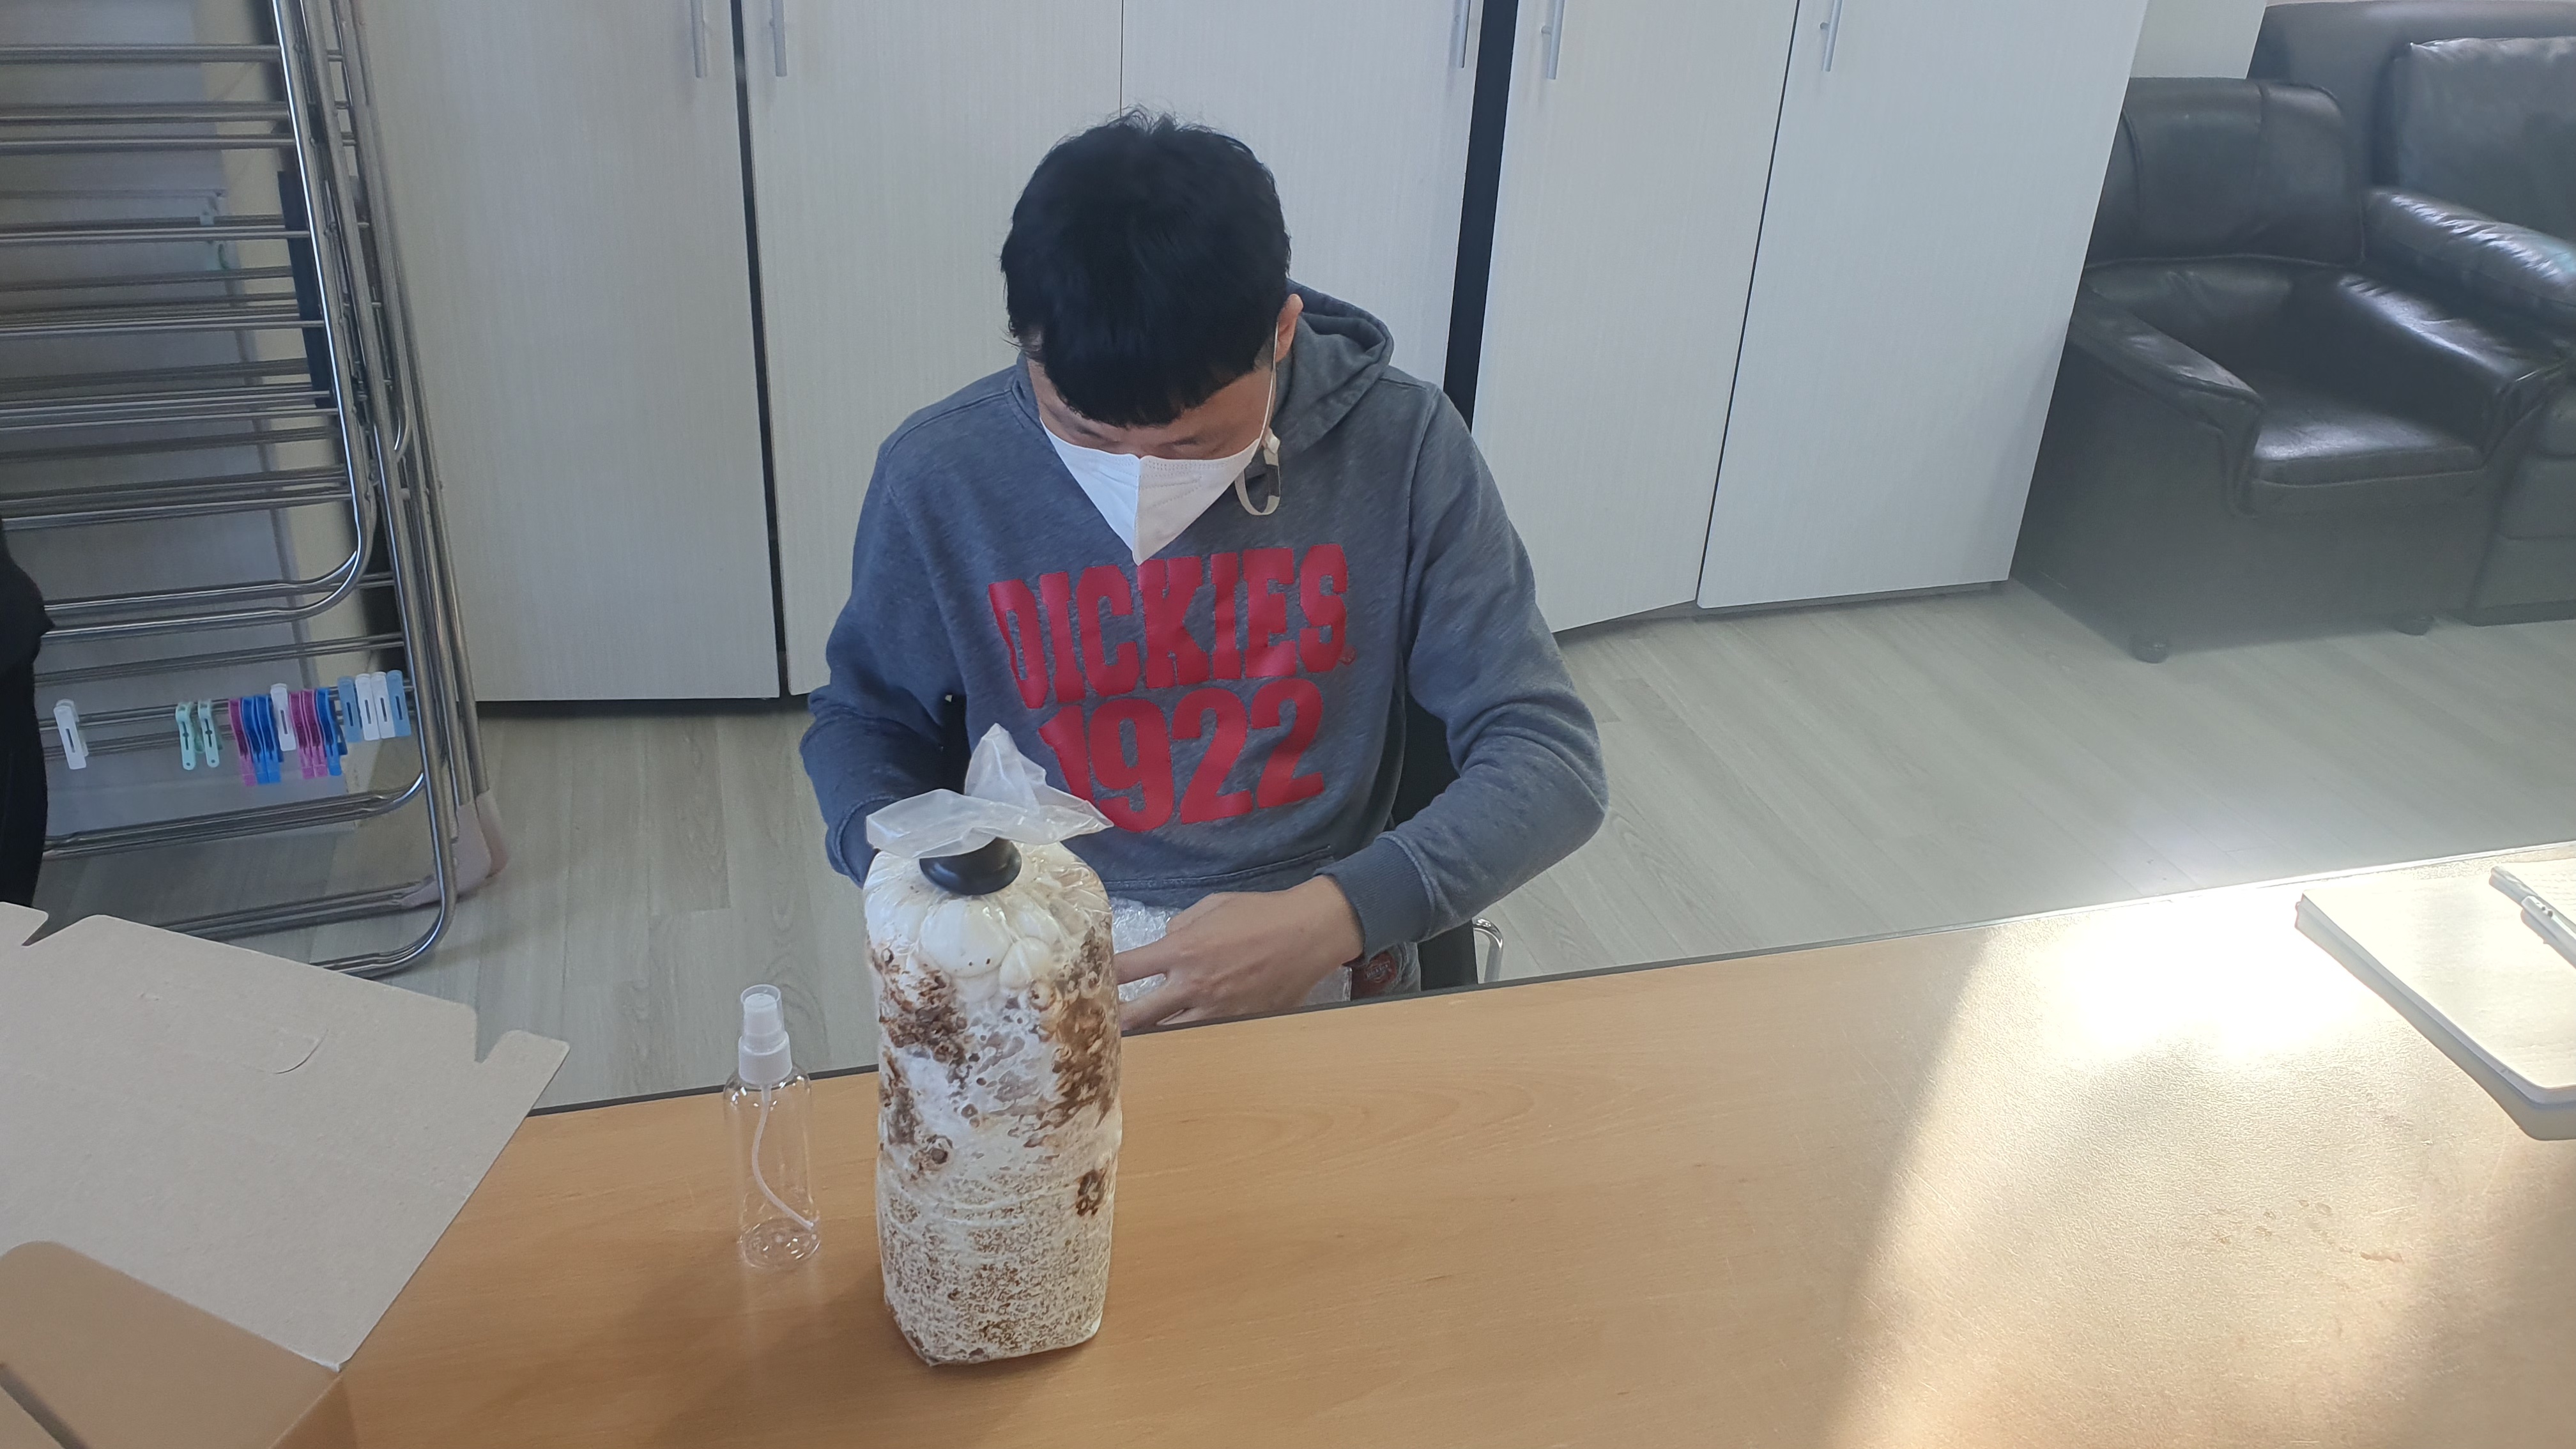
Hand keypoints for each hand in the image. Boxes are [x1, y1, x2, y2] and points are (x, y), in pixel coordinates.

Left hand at [1115, 878, 1363, 1030]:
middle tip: (1100, 1024)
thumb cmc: (1260, 913)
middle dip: (1115, 1021)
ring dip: (1149, 1036)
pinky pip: (1201, 1038)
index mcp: (1183, 950)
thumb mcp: (1212, 906)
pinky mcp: (1237, 1024)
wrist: (1308, 934)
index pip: (1126, 969)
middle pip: (1137, 1017)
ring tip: (1133, 1038)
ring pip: (1167, 1036)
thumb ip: (1179, 927)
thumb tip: (1164, 943)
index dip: (1103, 974)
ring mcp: (1216, 1011)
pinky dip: (1186, 1038)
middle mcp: (1193, 986)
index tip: (1090, 978)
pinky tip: (1177, 1039)